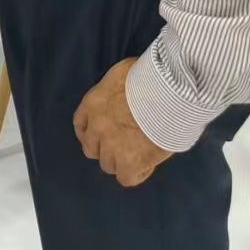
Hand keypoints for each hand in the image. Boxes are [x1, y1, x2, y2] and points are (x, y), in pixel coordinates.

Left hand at [73, 59, 172, 187]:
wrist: (169, 94)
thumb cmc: (150, 77)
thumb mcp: (125, 71)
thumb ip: (117, 87)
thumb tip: (124, 89)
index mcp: (93, 104)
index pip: (80, 125)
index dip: (90, 133)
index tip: (100, 135)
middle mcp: (97, 128)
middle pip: (92, 149)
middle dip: (105, 149)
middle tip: (123, 145)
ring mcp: (112, 147)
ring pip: (108, 165)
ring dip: (121, 161)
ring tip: (139, 153)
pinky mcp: (130, 163)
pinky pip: (126, 178)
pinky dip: (137, 173)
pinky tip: (147, 164)